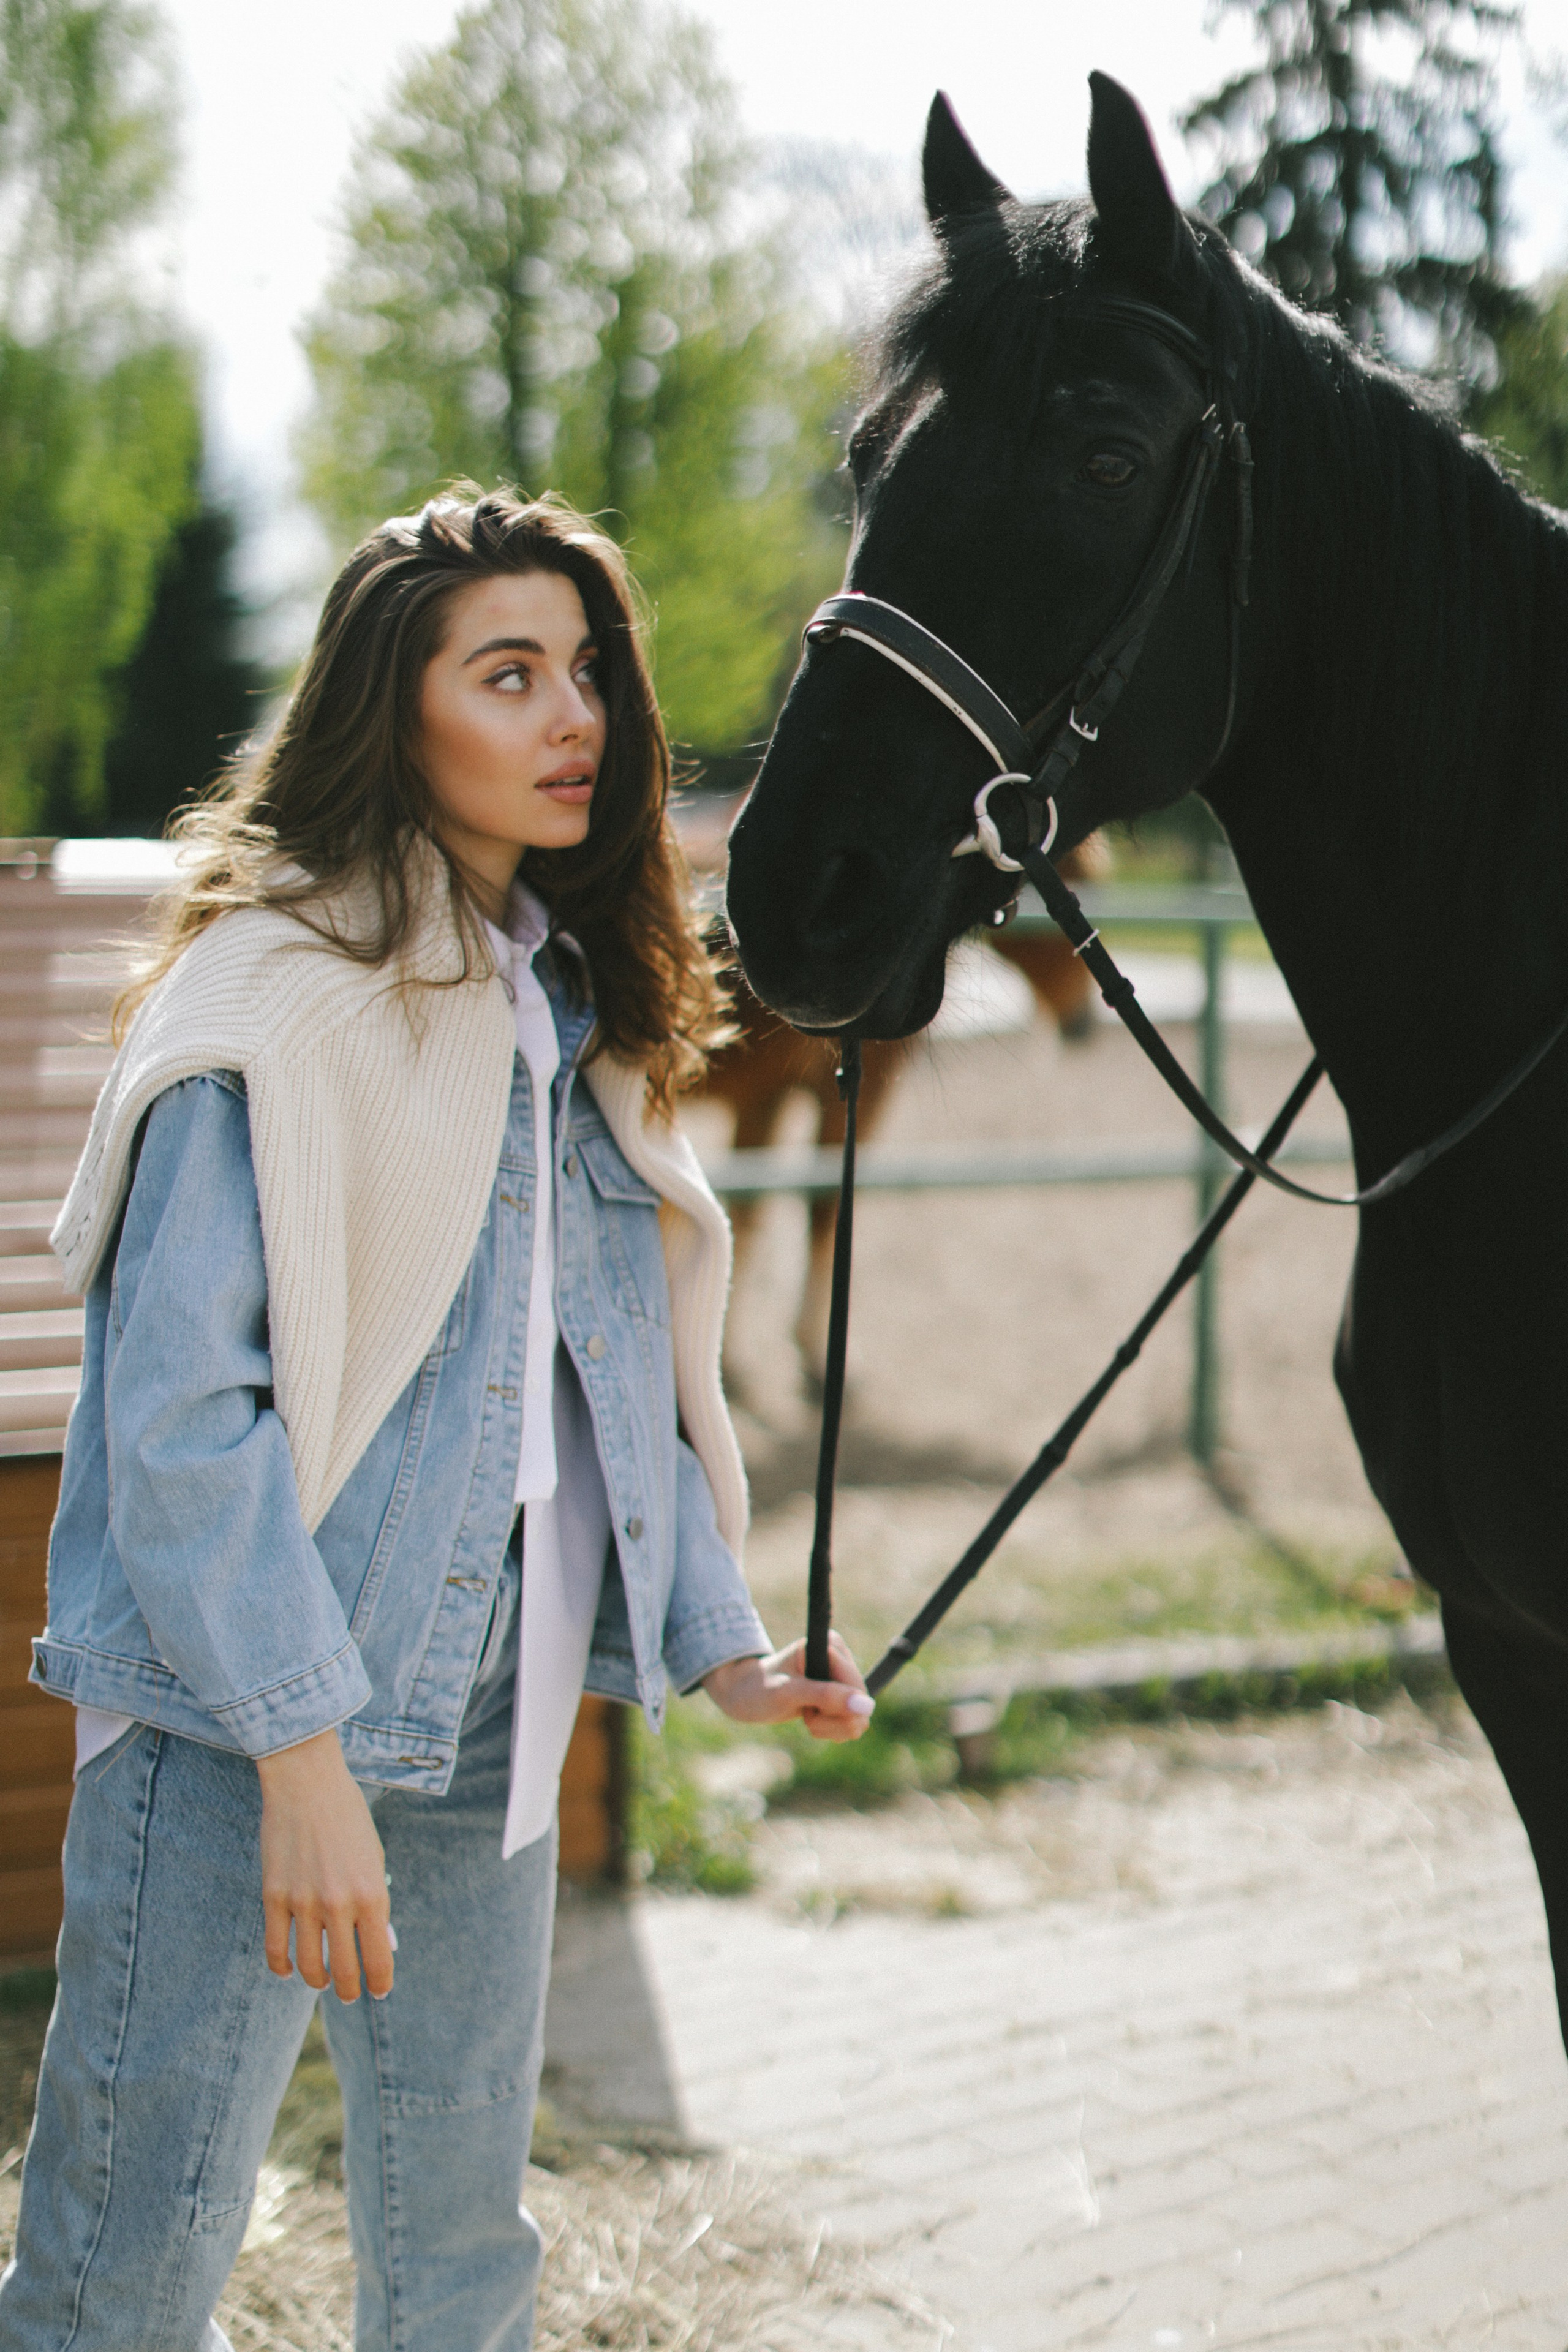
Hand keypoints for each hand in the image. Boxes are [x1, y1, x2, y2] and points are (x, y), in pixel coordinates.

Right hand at [256, 1728, 393, 2002]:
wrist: (308, 1784)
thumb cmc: (348, 1819)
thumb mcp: (374, 1858)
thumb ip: (374, 1901)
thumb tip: (375, 1943)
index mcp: (372, 1894)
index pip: (378, 1959)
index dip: (380, 1983)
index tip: (379, 1991)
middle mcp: (339, 1904)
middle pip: (344, 1970)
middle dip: (350, 1990)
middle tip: (350, 1994)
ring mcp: (304, 1903)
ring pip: (310, 1966)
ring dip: (318, 1982)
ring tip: (322, 1982)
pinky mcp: (274, 1897)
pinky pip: (276, 1948)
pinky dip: (283, 1966)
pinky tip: (289, 1969)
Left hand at [703, 1630, 873, 1742]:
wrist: (743, 1695)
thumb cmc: (759, 1688)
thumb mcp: (788, 1692)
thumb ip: (827, 1696)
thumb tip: (868, 1706)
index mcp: (832, 1646)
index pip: (856, 1688)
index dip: (837, 1708)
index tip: (808, 1708)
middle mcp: (842, 1659)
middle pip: (862, 1705)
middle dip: (832, 1720)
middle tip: (806, 1714)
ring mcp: (842, 1679)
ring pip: (859, 1718)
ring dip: (831, 1727)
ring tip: (806, 1716)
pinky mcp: (840, 1697)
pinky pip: (852, 1724)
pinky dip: (831, 1730)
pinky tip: (812, 1720)